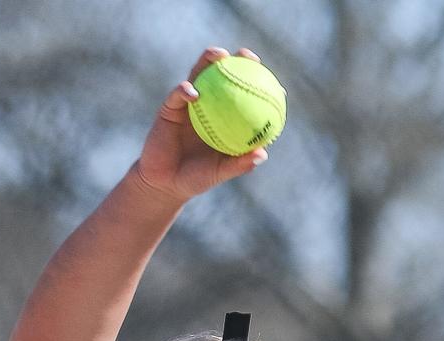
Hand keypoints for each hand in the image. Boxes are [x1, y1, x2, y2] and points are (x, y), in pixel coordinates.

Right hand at [134, 47, 267, 201]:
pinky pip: (178, 94)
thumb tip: (263, 154)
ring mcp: (188, 103)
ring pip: (199, 74)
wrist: (165, 182)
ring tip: (219, 55)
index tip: (277, 86)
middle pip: (223, 75)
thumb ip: (240, 164)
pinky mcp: (169, 107)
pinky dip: (185, 90)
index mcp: (224, 118)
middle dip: (236, 60)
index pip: (244, 97)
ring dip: (208, 61)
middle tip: (247, 56)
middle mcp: (208, 105)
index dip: (259, 88)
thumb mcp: (220, 172)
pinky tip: (194, 92)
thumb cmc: (196, 178)